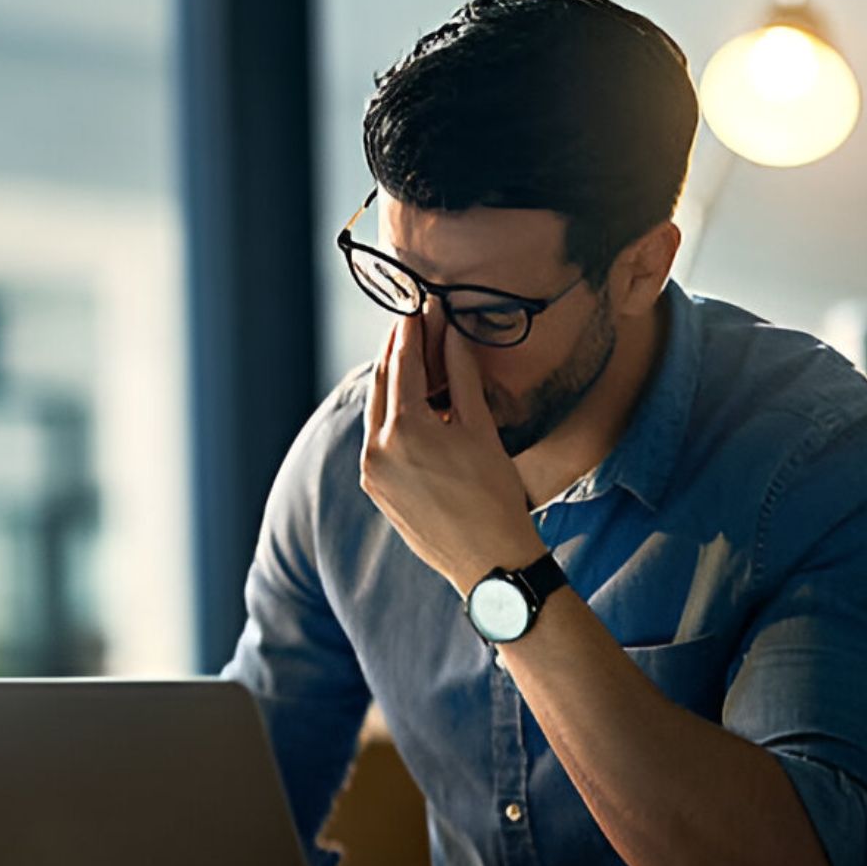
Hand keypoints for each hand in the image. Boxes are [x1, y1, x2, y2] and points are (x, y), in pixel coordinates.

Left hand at [360, 314, 546, 596]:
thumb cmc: (494, 494)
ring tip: (410, 357)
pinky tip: (409, 405)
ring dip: (392, 382)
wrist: (489, 559)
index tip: (420, 306)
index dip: (413, 330)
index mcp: (404, 428)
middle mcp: (377, 448)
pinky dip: (390, 416)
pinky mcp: (376, 489)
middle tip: (410, 322)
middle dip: (397, 351)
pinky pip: (377, 440)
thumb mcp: (481, 428)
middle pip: (382, 383)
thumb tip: (451, 333)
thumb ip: (462, 375)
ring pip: (377, 411)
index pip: (404, 363)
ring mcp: (372, 471)